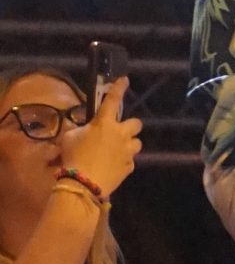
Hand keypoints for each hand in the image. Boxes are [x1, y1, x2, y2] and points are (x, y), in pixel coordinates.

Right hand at [60, 80, 140, 198]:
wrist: (83, 183)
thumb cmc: (73, 156)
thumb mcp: (68, 138)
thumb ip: (78, 130)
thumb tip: (82, 129)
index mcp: (104, 123)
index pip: (112, 100)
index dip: (119, 88)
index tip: (125, 80)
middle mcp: (120, 135)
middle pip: (136, 124)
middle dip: (130, 126)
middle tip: (119, 131)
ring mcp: (127, 152)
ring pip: (137, 143)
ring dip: (129, 144)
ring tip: (117, 150)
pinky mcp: (129, 167)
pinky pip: (130, 161)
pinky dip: (124, 161)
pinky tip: (113, 165)